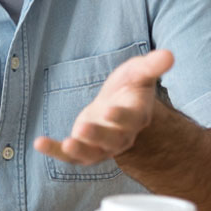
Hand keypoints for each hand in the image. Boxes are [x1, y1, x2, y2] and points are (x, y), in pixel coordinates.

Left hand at [34, 49, 174, 164]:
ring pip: (92, 152)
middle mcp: (121, 136)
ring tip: (66, 144)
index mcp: (136, 116)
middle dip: (98, 135)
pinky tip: (39, 143)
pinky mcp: (84, 149)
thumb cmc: (130, 87)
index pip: (131, 119)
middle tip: (83, 128)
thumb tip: (171, 54)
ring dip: (79, 150)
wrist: (117, 105)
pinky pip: (70, 155)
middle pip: (111, 140)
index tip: (110, 110)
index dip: (121, 116)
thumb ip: (152, 66)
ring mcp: (102, 146)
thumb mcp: (139, 72)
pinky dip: (55, 151)